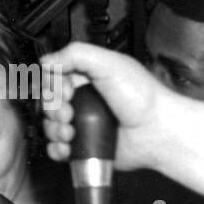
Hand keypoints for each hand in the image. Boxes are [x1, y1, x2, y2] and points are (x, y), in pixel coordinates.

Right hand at [40, 43, 167, 168]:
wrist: (156, 132)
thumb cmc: (143, 99)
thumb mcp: (110, 64)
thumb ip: (77, 55)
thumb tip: (47, 61)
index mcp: (87, 77)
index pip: (52, 78)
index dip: (52, 86)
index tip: (67, 91)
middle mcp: (83, 99)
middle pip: (48, 103)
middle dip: (53, 110)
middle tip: (70, 113)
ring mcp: (82, 123)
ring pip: (50, 126)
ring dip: (54, 130)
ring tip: (71, 132)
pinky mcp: (83, 144)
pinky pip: (56, 148)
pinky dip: (56, 148)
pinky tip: (67, 146)